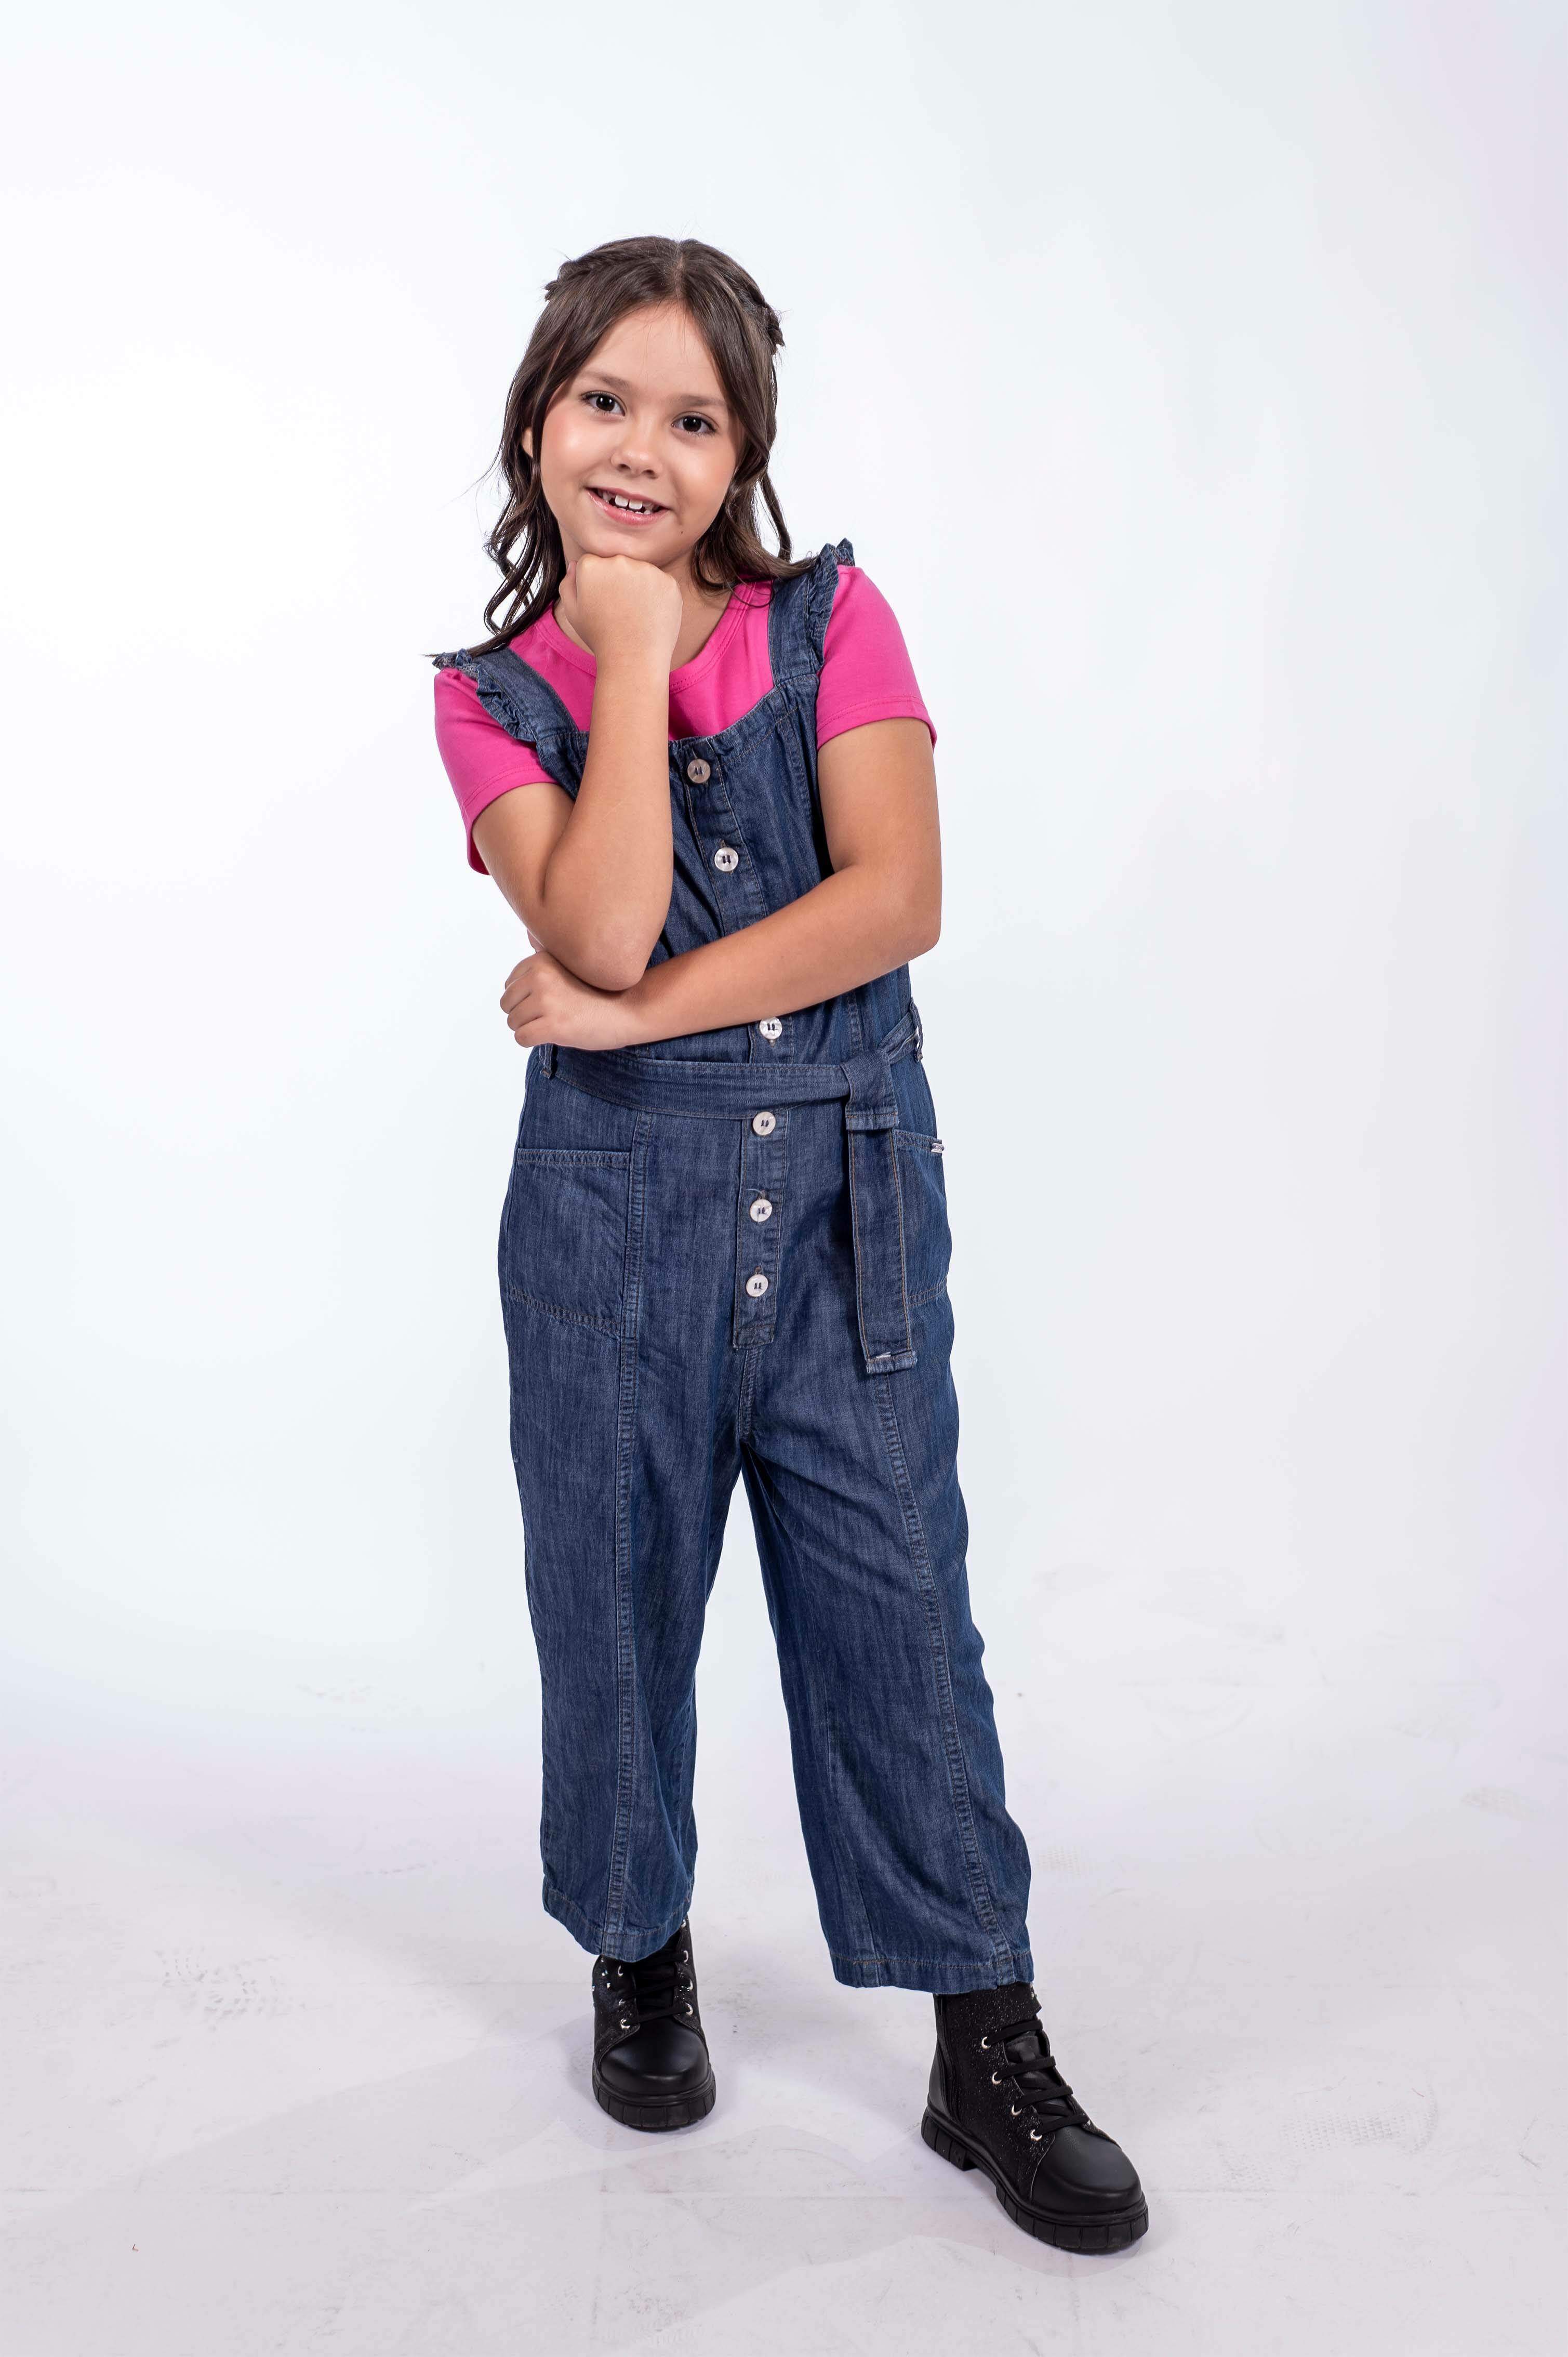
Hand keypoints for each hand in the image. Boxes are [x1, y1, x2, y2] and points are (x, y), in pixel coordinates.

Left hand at [500, 943, 643, 1052]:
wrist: (629, 1009)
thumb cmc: (600, 990)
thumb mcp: (573, 964)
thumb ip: (548, 955)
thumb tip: (530, 937)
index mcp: (542, 960)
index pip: (510, 984)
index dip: (524, 997)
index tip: (546, 1001)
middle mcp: (541, 977)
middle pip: (507, 1003)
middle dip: (523, 1013)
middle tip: (549, 1015)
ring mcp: (547, 1001)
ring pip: (512, 1021)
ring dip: (528, 1028)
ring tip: (553, 1023)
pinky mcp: (553, 1025)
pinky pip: (521, 1037)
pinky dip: (531, 1041)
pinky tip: (551, 1035)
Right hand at [556, 552, 681, 666]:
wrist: (633, 659)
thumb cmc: (600, 637)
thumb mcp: (573, 612)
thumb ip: (569, 584)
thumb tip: (576, 564)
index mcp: (592, 566)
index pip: (594, 564)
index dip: (597, 585)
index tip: (602, 603)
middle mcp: (619, 561)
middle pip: (619, 564)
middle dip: (618, 582)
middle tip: (620, 611)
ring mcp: (647, 570)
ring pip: (641, 572)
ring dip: (639, 587)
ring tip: (636, 615)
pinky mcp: (668, 582)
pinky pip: (661, 583)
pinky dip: (658, 597)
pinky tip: (651, 616)